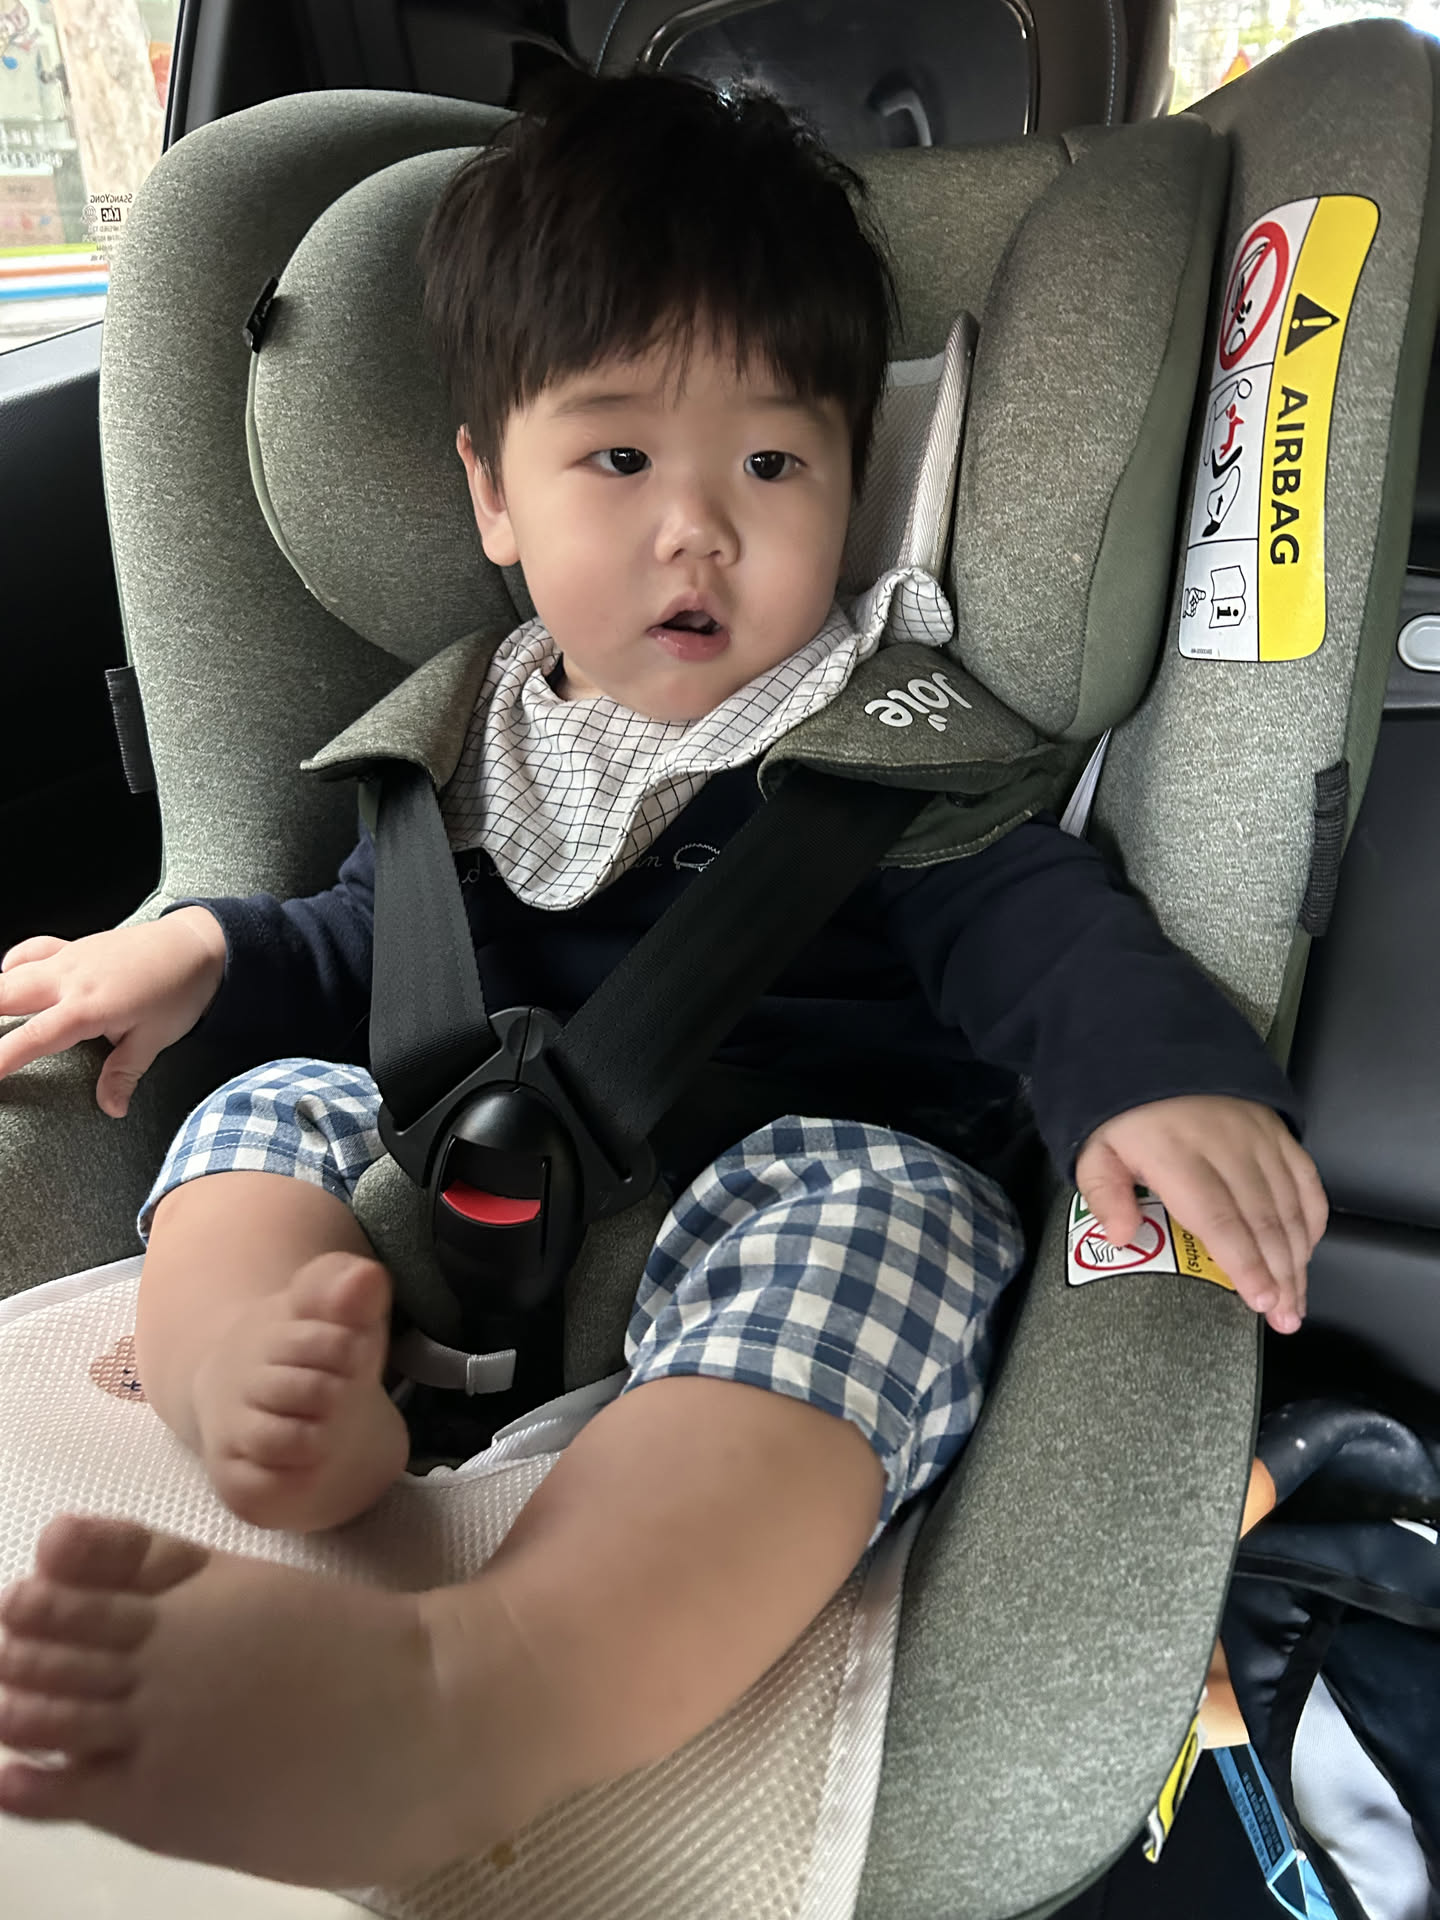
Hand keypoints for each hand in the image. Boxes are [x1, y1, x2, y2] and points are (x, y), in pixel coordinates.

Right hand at [0, 909, 226, 1117]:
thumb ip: (124, 1074)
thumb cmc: (178, 991)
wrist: (197, 945)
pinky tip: (8, 977)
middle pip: (4, 996)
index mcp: (86, 1008)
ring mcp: (67, 959)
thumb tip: (112, 1108)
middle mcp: (68, 979)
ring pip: (10, 973)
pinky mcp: (73, 947)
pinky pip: (31, 951)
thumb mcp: (154, 1039)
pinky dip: (13, 965)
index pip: (30, 1039)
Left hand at [1075, 1096, 1327, 1334]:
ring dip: (1298, 1256)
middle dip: (1280, 1274)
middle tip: (1286, 1317)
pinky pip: (1304, 1177)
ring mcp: (1256, 1135)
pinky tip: (1306, 1250)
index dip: (1244, 1262)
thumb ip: (1104, 1194)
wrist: (1151, 1048)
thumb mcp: (1094, 1148)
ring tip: (1297, 1299)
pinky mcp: (1275, 1129)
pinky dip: (1311, 1217)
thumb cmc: (1122, 1112)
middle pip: (1261, 1220)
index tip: (1261, 1299)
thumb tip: (1121, 1238)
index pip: (1218, 1218)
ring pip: (1288, 1204)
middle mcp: (1224, 1145)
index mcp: (1176, 1153)